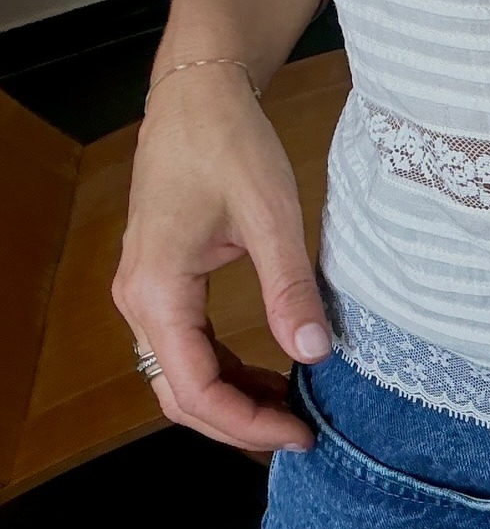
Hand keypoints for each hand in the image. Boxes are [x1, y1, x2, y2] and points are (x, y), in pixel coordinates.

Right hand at [113, 60, 330, 452]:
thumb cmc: (230, 141)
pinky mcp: (161, 281)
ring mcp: (145, 292)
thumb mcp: (271, 214)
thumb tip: (313, 353)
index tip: (300, 433)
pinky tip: (267, 375)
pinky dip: (223, 370)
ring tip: (290, 410)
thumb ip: (290, 287)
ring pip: (179, 374)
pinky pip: (185, 346)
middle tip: (299, 434)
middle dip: (237, 424)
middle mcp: (138, 300)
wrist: (199, 94)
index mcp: (157, 290)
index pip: (195, 389)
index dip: (247, 423)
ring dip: (231, 399)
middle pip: (179, 394)